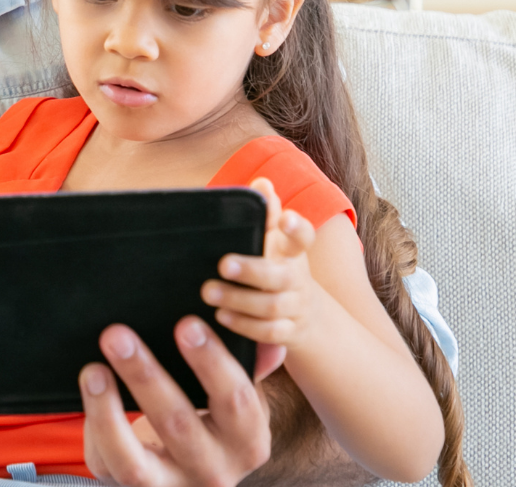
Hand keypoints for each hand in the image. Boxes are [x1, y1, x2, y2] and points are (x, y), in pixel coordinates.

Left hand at [79, 319, 272, 486]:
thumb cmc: (216, 419)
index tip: (186, 323)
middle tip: (117, 335)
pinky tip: (88, 390)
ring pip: (135, 462)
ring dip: (109, 413)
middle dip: (146, 376)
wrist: (194, 471)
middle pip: (179, 425)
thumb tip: (270, 339)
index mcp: (248, 442)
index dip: (212, 362)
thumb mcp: (239, 397)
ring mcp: (170, 486)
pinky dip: (94, 428)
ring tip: (93, 370)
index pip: (236, 401)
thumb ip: (252, 365)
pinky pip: (108, 464)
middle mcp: (213, 471)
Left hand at [201, 177, 320, 356]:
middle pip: (282, 276)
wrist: (305, 315)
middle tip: (223, 264)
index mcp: (293, 254)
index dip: (297, 228)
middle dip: (252, 270)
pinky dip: (245, 326)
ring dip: (240, 300)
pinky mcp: (288, 332)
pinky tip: (221, 317)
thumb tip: (261, 183)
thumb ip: (265, 216)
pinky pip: (270, 332)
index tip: (285, 218)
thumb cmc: (277, 268)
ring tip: (209, 292)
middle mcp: (298, 279)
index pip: (303, 237)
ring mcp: (295, 307)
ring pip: (273, 306)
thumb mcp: (274, 242)